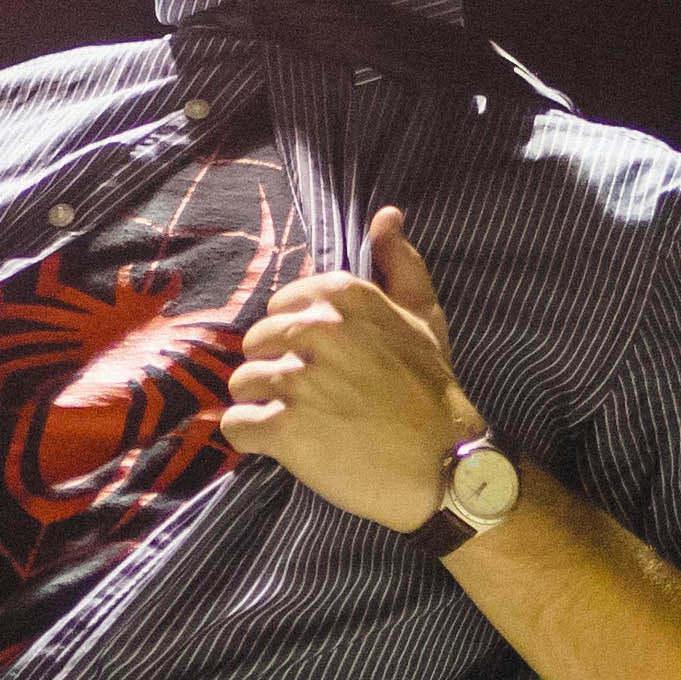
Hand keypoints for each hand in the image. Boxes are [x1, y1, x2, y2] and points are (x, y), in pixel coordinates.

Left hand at [222, 205, 487, 531]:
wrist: (444, 464)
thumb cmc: (432, 389)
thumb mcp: (425, 316)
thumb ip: (400, 263)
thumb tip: (386, 215)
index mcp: (344, 298)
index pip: (281, 306)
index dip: (296, 337)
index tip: (322, 360)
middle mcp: (318, 331)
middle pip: (256, 342)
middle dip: (274, 369)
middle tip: (311, 397)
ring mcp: (298, 380)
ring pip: (242, 382)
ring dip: (262, 403)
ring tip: (298, 422)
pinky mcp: (285, 429)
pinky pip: (236, 424)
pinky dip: (250, 437)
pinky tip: (277, 443)